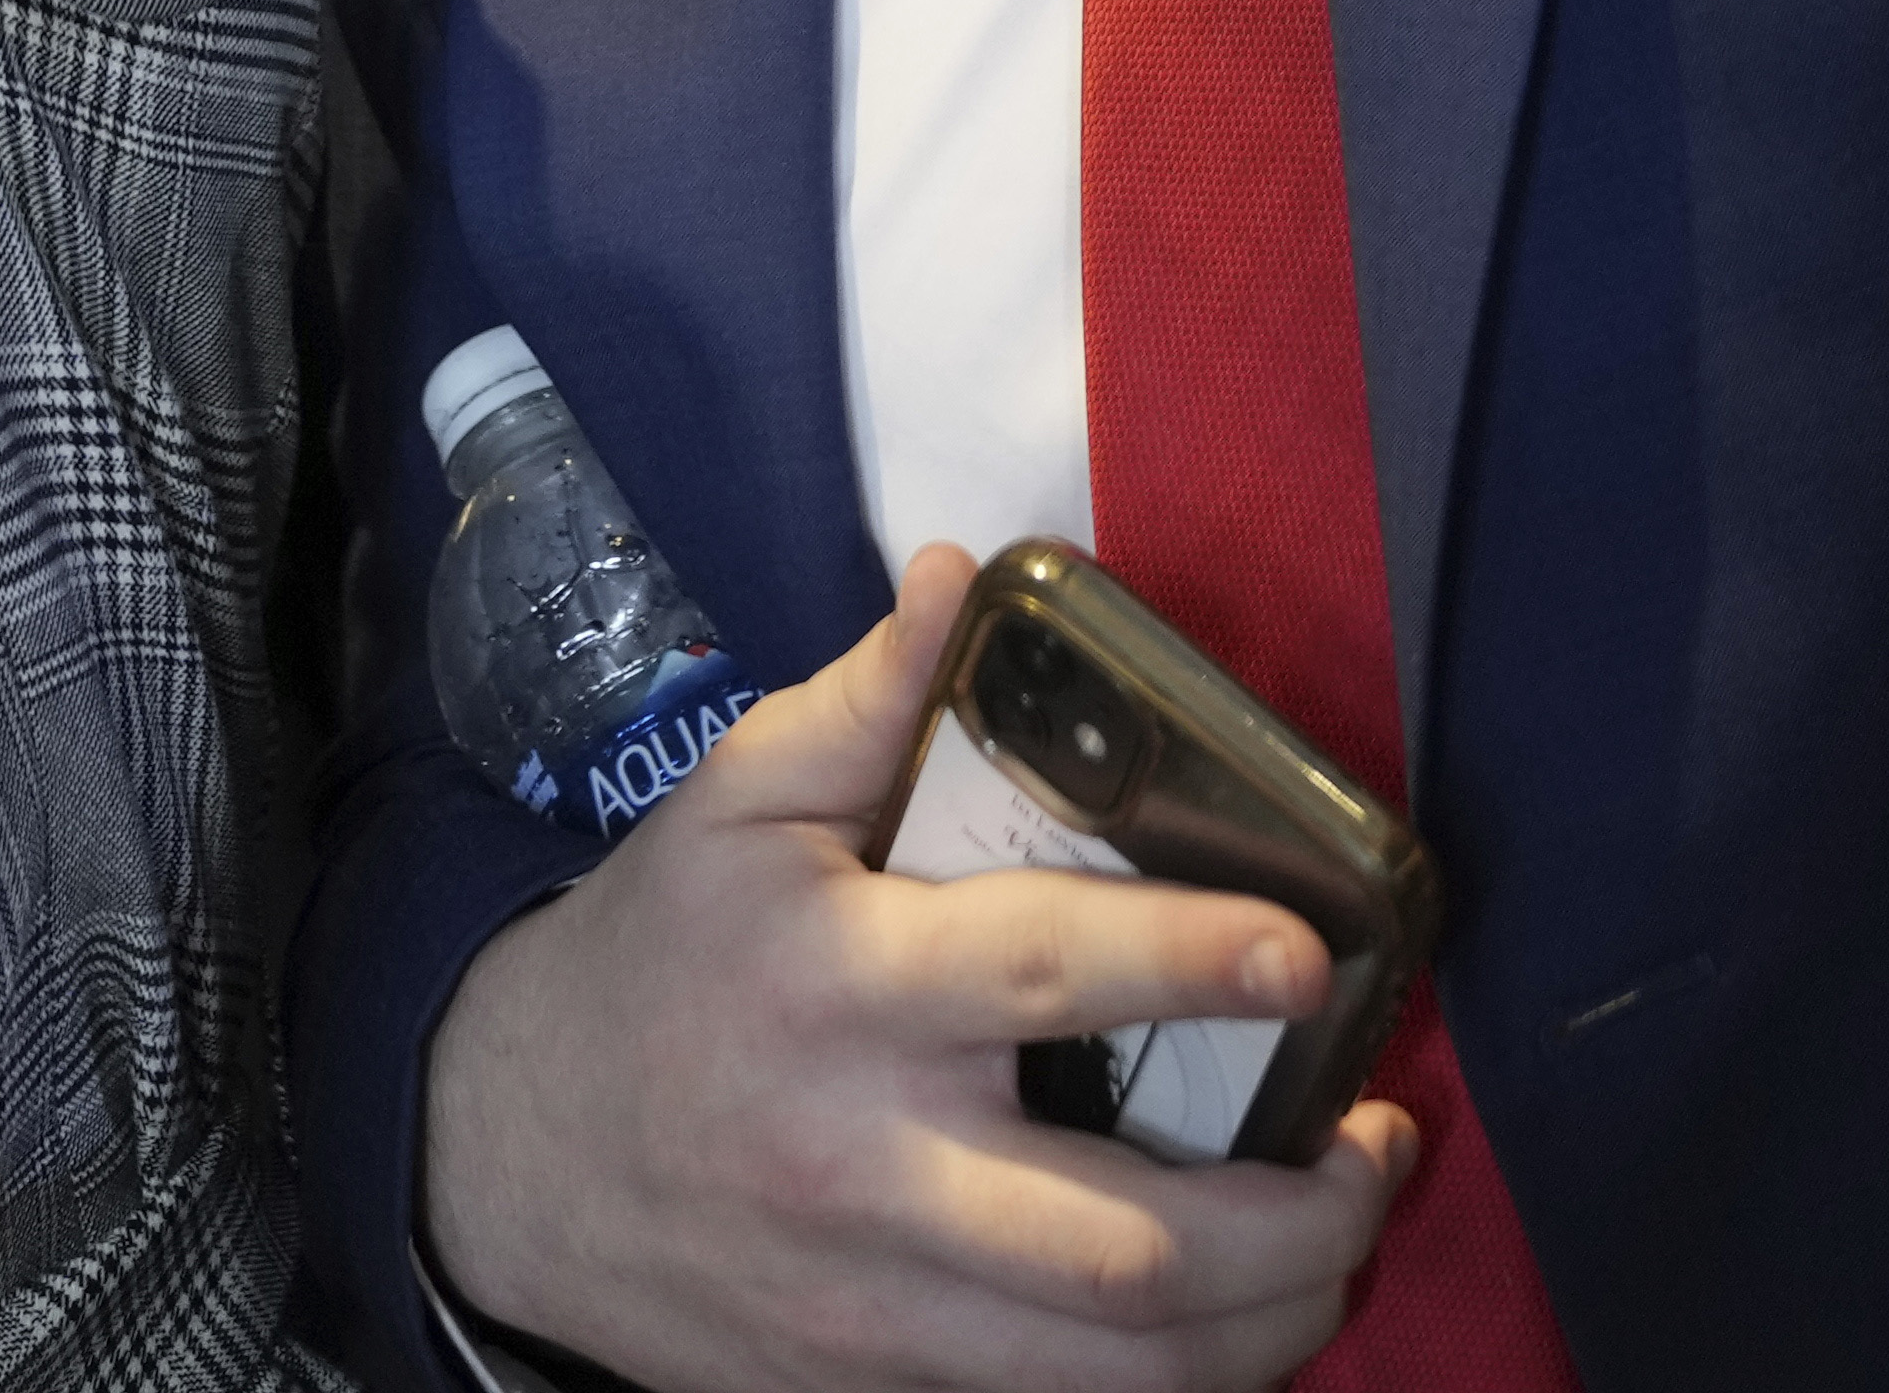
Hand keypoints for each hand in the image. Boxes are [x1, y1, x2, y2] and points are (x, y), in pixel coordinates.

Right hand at [422, 544, 1417, 1392]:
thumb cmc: (657, 960)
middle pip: (1120, 1249)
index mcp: (841, 992)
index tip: (1315, 951)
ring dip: (1269, 1323)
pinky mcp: (868, 1390)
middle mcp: (867, 1169)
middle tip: (1385, 1143)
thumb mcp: (732, 806)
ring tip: (1346, 1238)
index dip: (1191, 963)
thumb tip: (969, 577)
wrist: (503, 1162)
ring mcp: (871, 1309)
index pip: (1041, 977)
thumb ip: (863, 700)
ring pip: (1111, 1372)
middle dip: (1293, 1219)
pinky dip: (1172, 1389)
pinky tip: (1241, 1324)